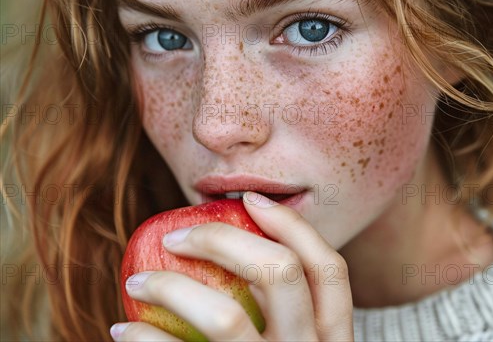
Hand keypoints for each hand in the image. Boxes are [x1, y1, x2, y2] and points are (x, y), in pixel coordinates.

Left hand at [110, 192, 353, 340]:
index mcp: (334, 339)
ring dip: (172, 287)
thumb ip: (290, 317)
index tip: (249, 199)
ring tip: (139, 281)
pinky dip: (145, 340)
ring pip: (228, 314)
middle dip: (223, 239)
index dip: (292, 225)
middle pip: (280, 272)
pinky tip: (125, 330)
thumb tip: (238, 252)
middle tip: (177, 235)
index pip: (330, 268)